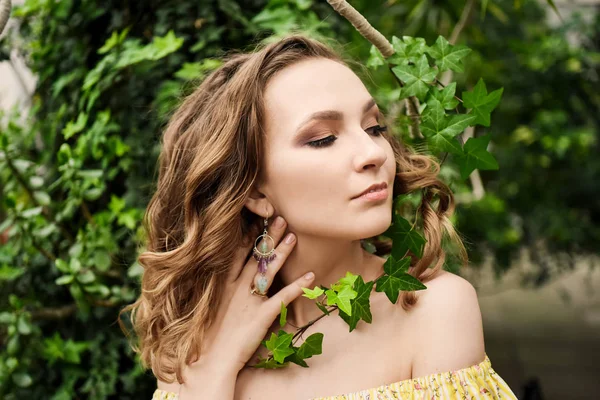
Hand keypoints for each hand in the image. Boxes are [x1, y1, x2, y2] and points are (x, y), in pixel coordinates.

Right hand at [186, 216, 313, 376]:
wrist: (208, 360)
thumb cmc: (205, 335)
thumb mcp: (207, 305)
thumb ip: (217, 288)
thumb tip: (223, 275)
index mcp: (222, 283)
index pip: (236, 252)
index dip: (248, 235)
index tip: (257, 219)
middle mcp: (235, 287)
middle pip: (255, 256)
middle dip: (268, 236)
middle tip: (280, 218)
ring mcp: (249, 300)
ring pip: (268, 270)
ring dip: (281, 252)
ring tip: (294, 236)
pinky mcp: (261, 316)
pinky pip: (283, 297)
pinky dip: (297, 286)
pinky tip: (311, 275)